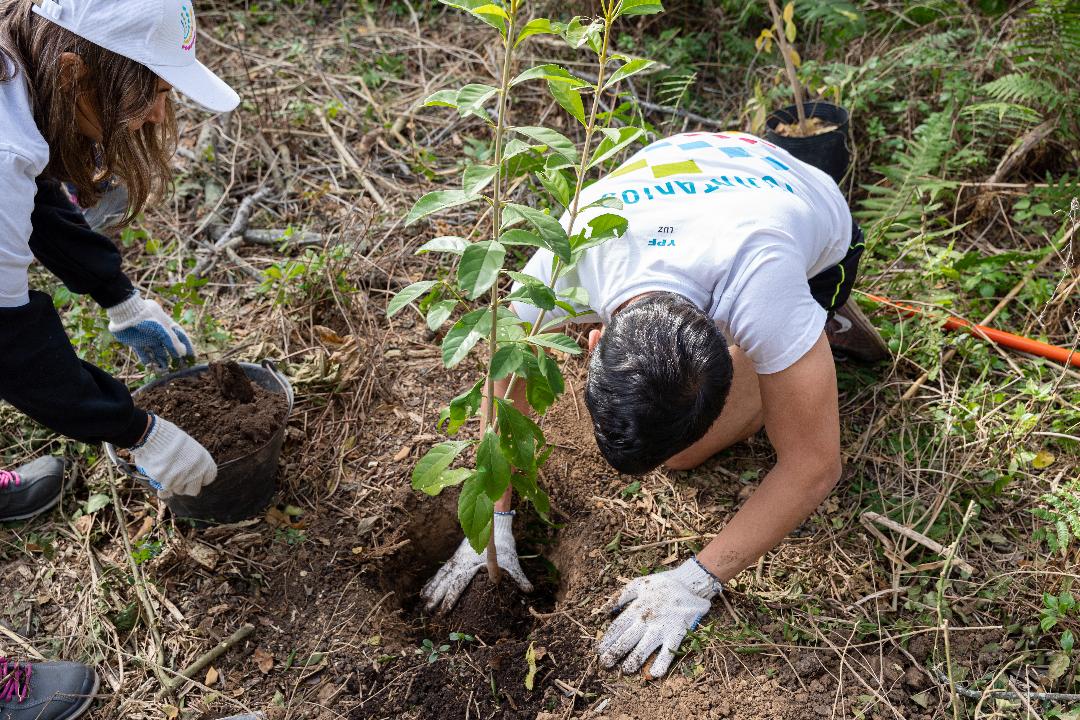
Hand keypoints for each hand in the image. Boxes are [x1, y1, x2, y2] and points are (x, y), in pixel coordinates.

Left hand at [107, 292, 194, 370]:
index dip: (187, 346)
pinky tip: (150, 365)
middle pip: (169, 347)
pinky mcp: (136, 342)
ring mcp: (148, 338)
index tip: (193, 357)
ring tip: (163, 369)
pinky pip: (143, 353)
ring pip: (157, 352)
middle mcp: (159, 333)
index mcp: (168, 326)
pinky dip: (147, 360)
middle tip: (179, 367)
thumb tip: (183, 353)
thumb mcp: (162, 330)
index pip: (181, 337)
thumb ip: (173, 342)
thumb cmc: (147, 318)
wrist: (125, 314)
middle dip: (175, 357)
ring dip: (161, 360)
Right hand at [130, 415, 216, 497]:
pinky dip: (161, 488)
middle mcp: (196, 471)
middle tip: (177, 477)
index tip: (192, 475)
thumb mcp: (188, 448)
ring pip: (178, 491)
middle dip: (186, 486)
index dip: (200, 478)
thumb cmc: (170, 440)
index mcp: (205, 461)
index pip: (209, 478)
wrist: (154, 436)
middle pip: (194, 490)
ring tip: (166, 471)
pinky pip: (165, 492)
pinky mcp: (166, 483)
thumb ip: (192, 465)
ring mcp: (182, 479)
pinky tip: (159, 478)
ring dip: (173, 485)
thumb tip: (190, 479)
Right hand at [421, 510, 532, 612]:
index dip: (450, 599)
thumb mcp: (512, 562)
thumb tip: (529, 591)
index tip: (444, 612)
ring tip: (423, 601)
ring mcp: (458, 559)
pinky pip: (443, 570)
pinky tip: (428, 587)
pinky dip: (435, 579)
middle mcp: (462, 563)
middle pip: (446, 583)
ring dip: (432, 589)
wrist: (496, 524)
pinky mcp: (457, 557)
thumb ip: (518, 578)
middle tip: (428, 611)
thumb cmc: (504, 544)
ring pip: (442, 576)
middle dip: (437, 597)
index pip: (458, 585)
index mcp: (472, 566)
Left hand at [598, 558, 721, 677]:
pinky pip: (669, 650)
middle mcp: (647, 620)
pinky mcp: (676, 633)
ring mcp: (661, 627)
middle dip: (614, 653)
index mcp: (637, 608)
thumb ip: (620, 596)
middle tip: (604, 664)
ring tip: (625, 671)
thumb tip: (603, 610)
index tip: (598, 651)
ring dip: (634, 660)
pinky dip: (662, 662)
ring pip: (644, 647)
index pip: (617, 627)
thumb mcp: (638, 584)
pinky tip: (654, 674)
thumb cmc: (662, 584)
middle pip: (627, 639)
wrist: (690, 583)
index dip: (607, 640)